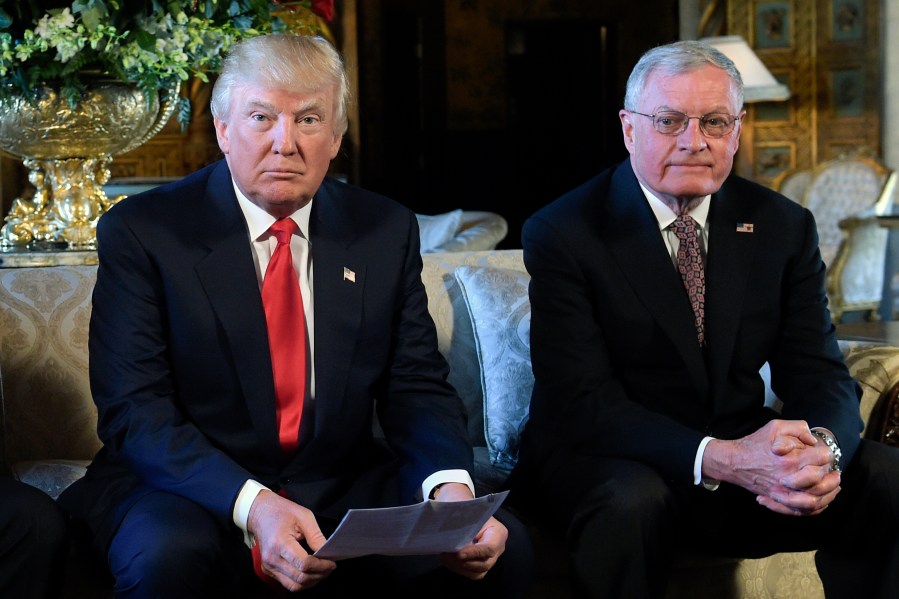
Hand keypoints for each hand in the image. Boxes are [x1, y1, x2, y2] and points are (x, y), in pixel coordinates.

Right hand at [247, 489, 335, 591]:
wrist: (261, 513)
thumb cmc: (282, 512)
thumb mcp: (304, 516)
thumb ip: (316, 536)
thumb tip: (327, 552)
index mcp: (280, 543)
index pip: (304, 564)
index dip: (321, 566)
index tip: (332, 562)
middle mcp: (272, 558)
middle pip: (300, 577)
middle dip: (319, 575)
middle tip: (330, 567)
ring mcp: (269, 566)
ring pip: (294, 585)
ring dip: (311, 581)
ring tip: (322, 571)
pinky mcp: (268, 570)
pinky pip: (288, 583)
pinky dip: (301, 581)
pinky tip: (310, 572)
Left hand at [431, 483, 507, 579]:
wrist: (464, 512)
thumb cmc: (467, 509)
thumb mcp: (467, 511)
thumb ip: (463, 524)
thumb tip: (451, 536)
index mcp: (498, 533)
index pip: (489, 548)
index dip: (474, 553)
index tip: (458, 553)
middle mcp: (497, 549)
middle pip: (485, 564)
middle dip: (465, 562)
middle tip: (448, 555)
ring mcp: (490, 559)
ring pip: (477, 572)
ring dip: (459, 567)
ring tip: (445, 556)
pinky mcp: (480, 565)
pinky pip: (470, 573)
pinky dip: (457, 568)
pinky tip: (447, 559)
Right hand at [703, 419, 840, 515]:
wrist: (734, 462)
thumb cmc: (755, 443)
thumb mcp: (775, 426)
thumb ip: (798, 428)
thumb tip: (813, 441)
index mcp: (789, 459)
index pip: (820, 458)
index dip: (827, 454)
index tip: (826, 453)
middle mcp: (788, 478)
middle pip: (821, 480)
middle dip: (831, 475)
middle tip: (835, 471)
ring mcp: (784, 492)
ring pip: (815, 500)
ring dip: (828, 493)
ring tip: (834, 486)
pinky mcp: (779, 500)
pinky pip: (802, 511)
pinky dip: (816, 508)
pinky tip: (822, 500)